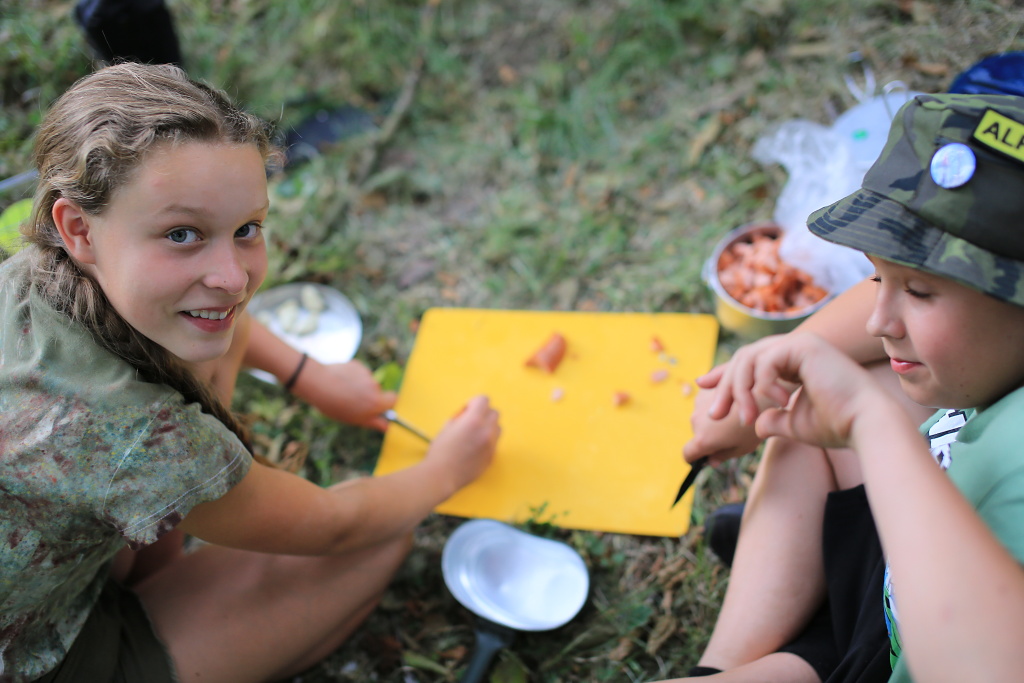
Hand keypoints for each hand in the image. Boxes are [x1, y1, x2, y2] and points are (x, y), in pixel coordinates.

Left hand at [293, 358, 396, 430]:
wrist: (318, 383)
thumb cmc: (335, 405)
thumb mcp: (354, 419)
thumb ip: (374, 422)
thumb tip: (388, 426)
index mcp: (376, 401)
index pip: (394, 399)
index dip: (388, 403)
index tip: (379, 407)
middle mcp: (375, 386)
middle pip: (379, 391)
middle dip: (370, 395)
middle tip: (354, 401)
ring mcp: (366, 373)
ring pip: (367, 381)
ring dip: (359, 386)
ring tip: (342, 391)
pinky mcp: (357, 365)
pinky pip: (359, 372)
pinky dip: (352, 376)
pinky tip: (340, 381)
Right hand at [425, 396, 500, 493]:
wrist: (442, 475)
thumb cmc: (440, 451)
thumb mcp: (446, 426)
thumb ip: (461, 418)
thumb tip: (467, 415)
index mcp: (473, 420)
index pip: (484, 400)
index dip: (474, 402)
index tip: (467, 409)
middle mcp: (486, 430)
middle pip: (494, 412)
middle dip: (483, 413)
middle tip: (471, 421)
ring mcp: (491, 444)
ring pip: (498, 427)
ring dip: (488, 426)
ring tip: (475, 434)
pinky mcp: (492, 456)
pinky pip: (495, 442)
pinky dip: (488, 440)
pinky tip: (475, 447)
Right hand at [683, 360, 763, 465]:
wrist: (762, 392)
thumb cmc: (755, 424)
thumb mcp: (743, 447)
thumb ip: (723, 456)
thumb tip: (711, 461)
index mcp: (703, 439)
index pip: (688, 453)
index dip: (695, 458)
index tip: (704, 457)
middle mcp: (695, 420)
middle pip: (697, 433)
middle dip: (708, 435)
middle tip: (730, 433)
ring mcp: (698, 403)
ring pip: (701, 416)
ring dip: (711, 418)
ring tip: (733, 414)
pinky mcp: (705, 388)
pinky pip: (706, 401)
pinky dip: (714, 402)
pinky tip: (732, 400)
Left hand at [706, 333, 888, 449]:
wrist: (865, 425)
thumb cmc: (837, 426)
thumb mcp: (793, 423)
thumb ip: (771, 419)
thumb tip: (755, 424)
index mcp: (796, 363)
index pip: (752, 361)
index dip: (726, 372)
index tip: (703, 384)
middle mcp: (798, 348)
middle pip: (745, 358)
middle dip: (727, 386)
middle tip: (715, 413)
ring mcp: (802, 344)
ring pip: (750, 358)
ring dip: (741, 390)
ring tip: (746, 418)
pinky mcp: (805, 345)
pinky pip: (765, 360)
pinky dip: (762, 383)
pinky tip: (777, 401)